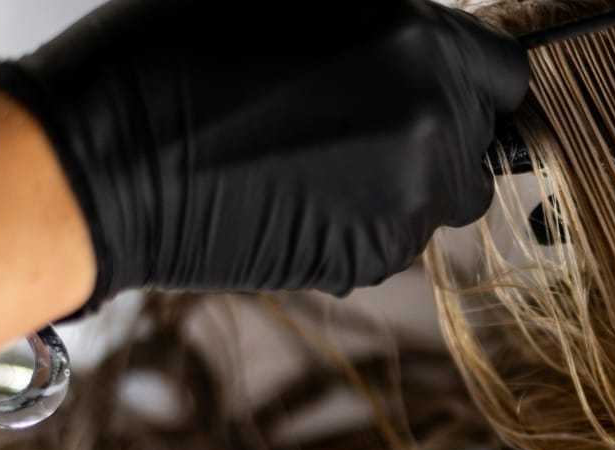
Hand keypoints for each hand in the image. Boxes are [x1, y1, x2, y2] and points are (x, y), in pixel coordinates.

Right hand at [0, 0, 529, 314]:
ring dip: (408, 184)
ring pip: (443, 202)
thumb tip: (426, 46)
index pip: (505, 77)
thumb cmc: (174, 59)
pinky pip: (398, 240)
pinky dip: (368, 222)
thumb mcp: (294, 2)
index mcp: (420, 46)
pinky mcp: (370, 259)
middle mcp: (431, 127)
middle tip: (369, 126)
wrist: (108, 164)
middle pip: (481, 148)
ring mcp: (405, 203)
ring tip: (328, 161)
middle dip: (444, 137)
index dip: (474, 81)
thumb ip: (382, 24)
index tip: (446, 88)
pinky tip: (304, 197)